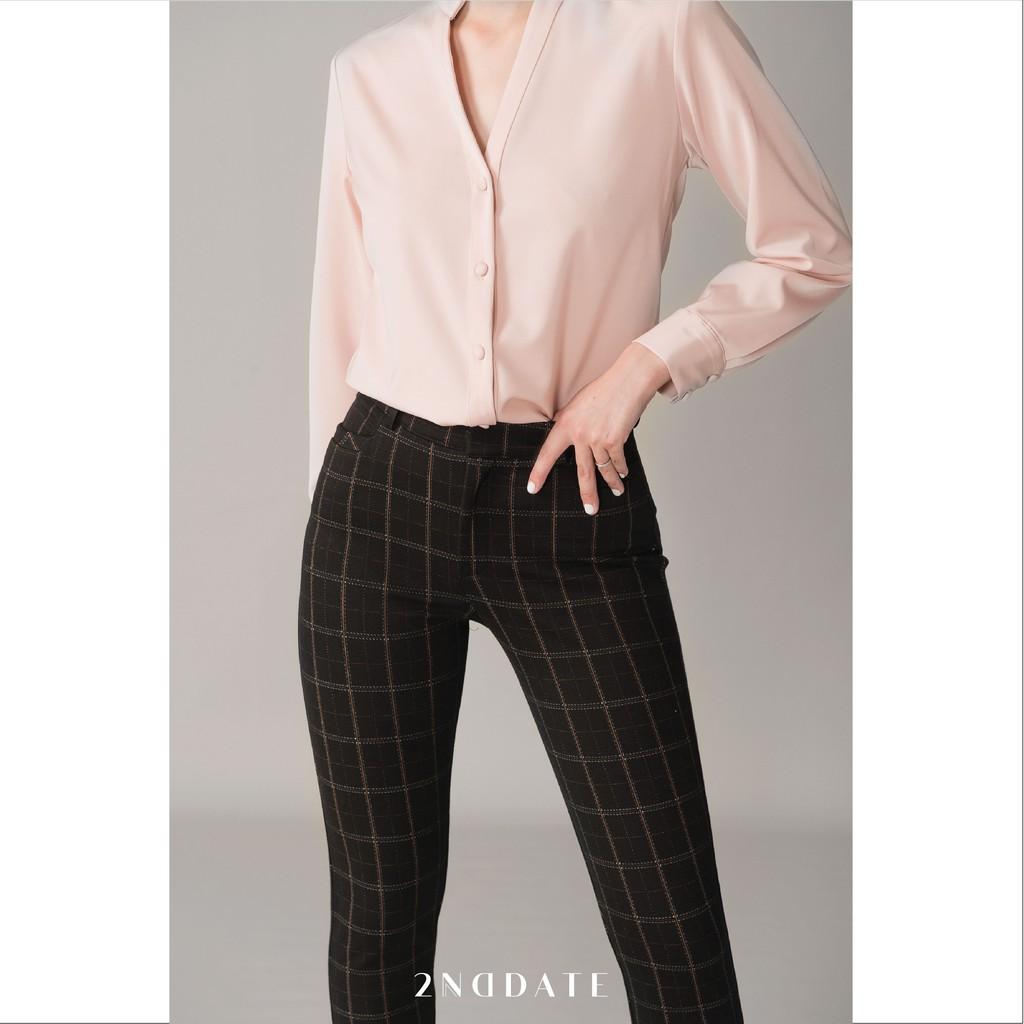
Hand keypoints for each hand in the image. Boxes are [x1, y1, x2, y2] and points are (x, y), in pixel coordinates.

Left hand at [526, 342, 670, 513]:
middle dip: (587, 494)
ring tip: (616, 491)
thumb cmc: (603, 390)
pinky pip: (618, 461)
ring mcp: (598, 439)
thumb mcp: (577, 404)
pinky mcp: (615, 440)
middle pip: (582, 472)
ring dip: (612, 482)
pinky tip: (624, 474)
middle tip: (589, 510)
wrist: (627, 381)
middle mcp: (579, 434)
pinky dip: (622, 468)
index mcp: (565, 424)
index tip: (532, 489)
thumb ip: (569, 421)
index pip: (548, 453)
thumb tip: (564, 431)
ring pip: (603, 469)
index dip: (539, 472)